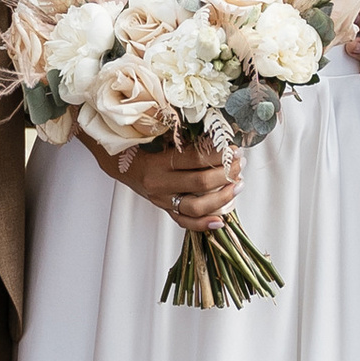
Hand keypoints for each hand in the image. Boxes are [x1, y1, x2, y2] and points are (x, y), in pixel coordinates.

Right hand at [88, 132, 238, 234]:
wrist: (119, 164)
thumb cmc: (142, 146)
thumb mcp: (159, 138)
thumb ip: (185, 140)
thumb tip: (218, 136)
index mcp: (158, 162)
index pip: (195, 159)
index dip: (219, 155)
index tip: (234, 149)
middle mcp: (159, 184)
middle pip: (200, 184)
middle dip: (226, 174)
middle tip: (240, 165)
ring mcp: (161, 200)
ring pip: (196, 207)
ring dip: (222, 198)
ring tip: (238, 185)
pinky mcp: (163, 210)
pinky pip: (184, 222)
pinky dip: (203, 224)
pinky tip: (220, 220)